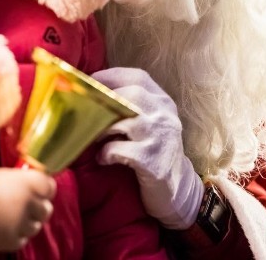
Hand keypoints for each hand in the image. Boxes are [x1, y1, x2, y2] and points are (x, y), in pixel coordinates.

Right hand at [0, 167, 55, 251]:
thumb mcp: (0, 174)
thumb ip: (21, 180)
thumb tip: (32, 184)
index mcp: (30, 181)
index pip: (50, 187)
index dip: (43, 190)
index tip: (35, 190)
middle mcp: (30, 202)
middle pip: (46, 210)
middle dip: (36, 209)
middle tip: (20, 206)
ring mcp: (21, 223)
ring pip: (34, 227)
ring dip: (25, 223)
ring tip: (5, 217)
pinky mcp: (11, 241)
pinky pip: (21, 240)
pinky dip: (13, 236)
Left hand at [92, 67, 203, 229]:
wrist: (178, 189)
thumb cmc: (155, 152)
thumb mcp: (152, 123)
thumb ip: (133, 106)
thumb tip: (94, 94)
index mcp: (164, 102)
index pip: (139, 77)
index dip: (112, 76)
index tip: (91, 82)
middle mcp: (165, 115)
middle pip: (132, 94)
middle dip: (104, 101)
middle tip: (86, 112)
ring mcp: (160, 137)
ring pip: (124, 120)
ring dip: (101, 129)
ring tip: (92, 137)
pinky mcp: (152, 161)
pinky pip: (118, 150)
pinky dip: (105, 153)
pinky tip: (103, 159)